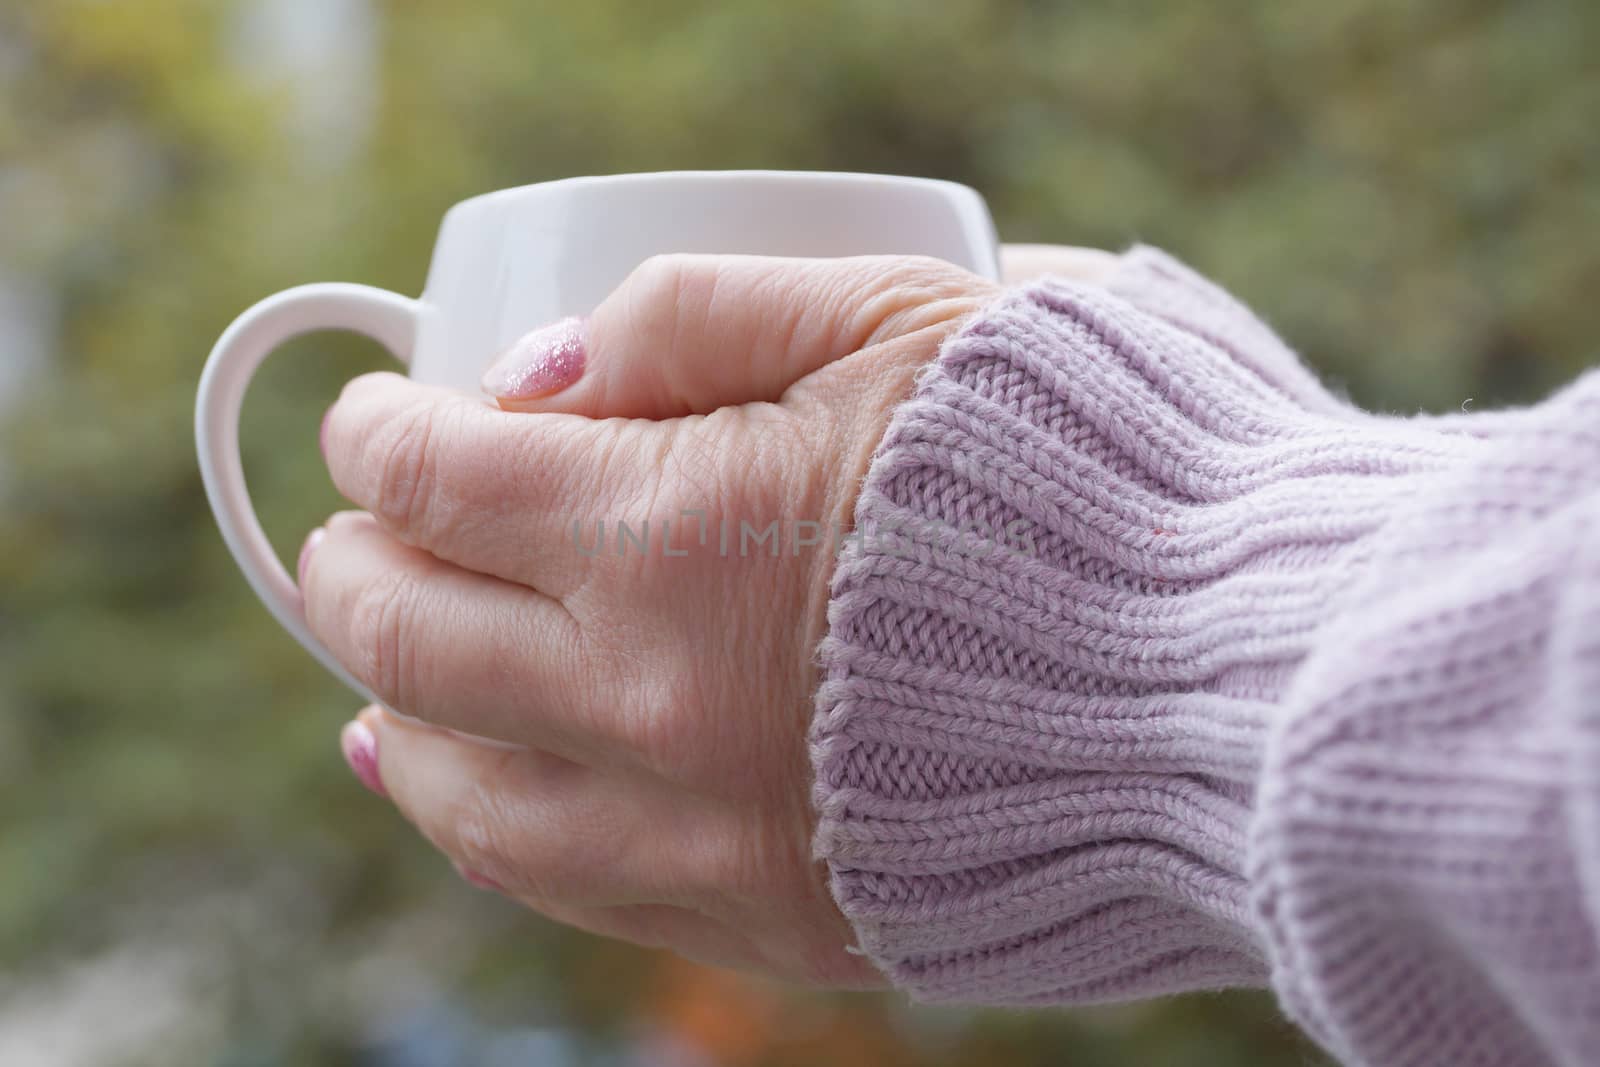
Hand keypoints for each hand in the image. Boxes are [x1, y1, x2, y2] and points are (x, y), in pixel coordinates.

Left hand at [303, 244, 1109, 985]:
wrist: (1255, 681)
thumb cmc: (1095, 476)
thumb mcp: (902, 314)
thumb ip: (699, 315)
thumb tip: (548, 373)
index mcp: (672, 535)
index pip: (434, 478)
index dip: (380, 431)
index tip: (380, 411)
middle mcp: (655, 705)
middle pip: (409, 638)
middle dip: (357, 566)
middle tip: (365, 527)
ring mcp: (709, 836)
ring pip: (466, 793)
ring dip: (398, 714)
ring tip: (381, 676)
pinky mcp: (779, 918)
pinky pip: (572, 889)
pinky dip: (492, 827)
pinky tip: (476, 793)